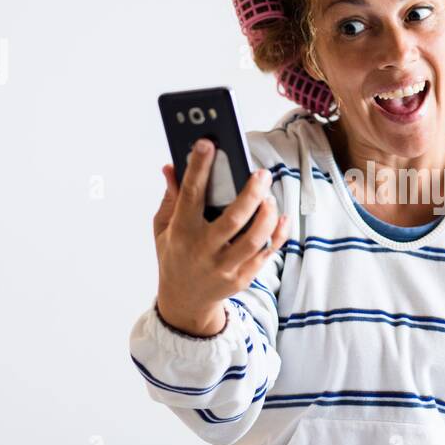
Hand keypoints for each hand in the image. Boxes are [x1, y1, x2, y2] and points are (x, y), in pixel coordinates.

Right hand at [154, 139, 288, 335]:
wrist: (184, 301)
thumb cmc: (175, 256)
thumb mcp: (163, 228)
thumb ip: (170, 198)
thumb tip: (171, 166)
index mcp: (182, 232)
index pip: (191, 195)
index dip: (198, 168)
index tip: (207, 144)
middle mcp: (204, 250)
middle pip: (233, 219)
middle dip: (250, 193)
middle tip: (262, 173)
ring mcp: (225, 267)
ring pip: (254, 238)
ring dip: (267, 214)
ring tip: (270, 196)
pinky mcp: (242, 278)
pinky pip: (266, 253)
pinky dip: (277, 234)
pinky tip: (281, 217)